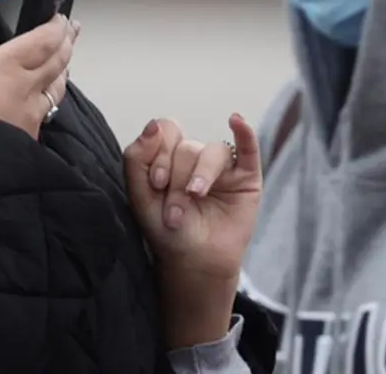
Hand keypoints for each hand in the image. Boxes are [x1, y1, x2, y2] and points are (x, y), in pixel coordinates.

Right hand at [0, 14, 77, 138]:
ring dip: (63, 70)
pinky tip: (47, 100)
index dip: (56, 28)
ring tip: (65, 62)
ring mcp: (35, 111)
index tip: (61, 20)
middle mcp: (28, 83)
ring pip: (58, 85)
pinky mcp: (35, 134)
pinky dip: (50, 100)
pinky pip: (48, 110)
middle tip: (73, 30)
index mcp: (6, 64)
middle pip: (57, 59)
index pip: (43, 40)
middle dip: (67, 42)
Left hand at [124, 115, 261, 347]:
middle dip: (177, 180)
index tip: (156, 183)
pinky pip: (248, 148)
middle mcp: (196, 158)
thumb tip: (152, 125)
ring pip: (213, 151)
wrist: (194, 263)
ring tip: (196, 197)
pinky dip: (245, 133)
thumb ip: (137, 159)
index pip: (166, 133)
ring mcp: (222, 167)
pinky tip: (237, 122)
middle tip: (175, 211)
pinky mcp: (246, 178)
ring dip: (201, 174)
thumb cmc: (167, 232)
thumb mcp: (141, 197)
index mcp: (170, 157)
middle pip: (187, 147)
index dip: (160, 153)